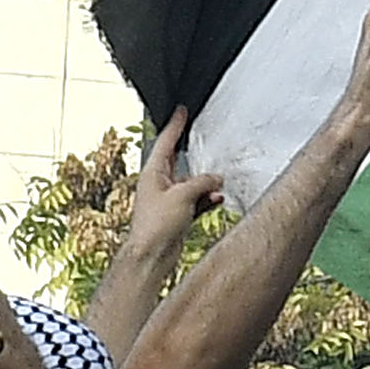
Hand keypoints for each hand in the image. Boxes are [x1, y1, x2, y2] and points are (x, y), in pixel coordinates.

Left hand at [115, 114, 214, 256]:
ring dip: (205, 185)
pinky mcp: (177, 215)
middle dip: (195, 157)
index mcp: (153, 173)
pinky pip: (196, 201)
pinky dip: (206, 199)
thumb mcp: (183, 195)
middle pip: (180, 162)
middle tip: (203, 142)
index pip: (165, 142)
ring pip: (192, 184)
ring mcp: (169, 200)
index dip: (175, 126)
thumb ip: (202, 182)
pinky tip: (216, 199)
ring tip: (216, 186)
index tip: (180, 111)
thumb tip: (215, 179)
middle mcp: (159, 184)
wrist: (153, 257)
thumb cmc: (156, 226)